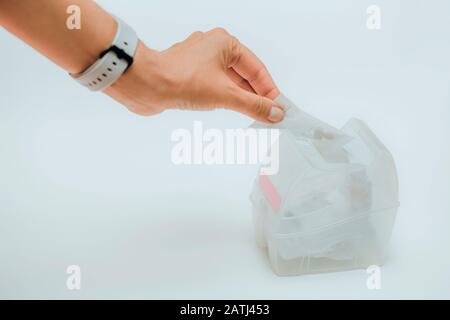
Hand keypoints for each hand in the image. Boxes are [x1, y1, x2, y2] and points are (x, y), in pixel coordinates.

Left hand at [105, 28, 284, 122]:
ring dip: (240, 97)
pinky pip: (214, 85)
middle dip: (256, 95)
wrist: (146, 85)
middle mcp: (213, 48)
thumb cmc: (180, 80)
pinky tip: (230, 108)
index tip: (278, 107)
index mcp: (225, 43)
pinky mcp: (189, 73)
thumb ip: (253, 105)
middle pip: (243, 74)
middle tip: (269, 114)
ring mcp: (199, 61)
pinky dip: (225, 97)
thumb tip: (274, 113)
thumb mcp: (225, 95)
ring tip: (254, 115)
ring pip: (228, 80)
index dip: (269, 90)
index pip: (256, 69)